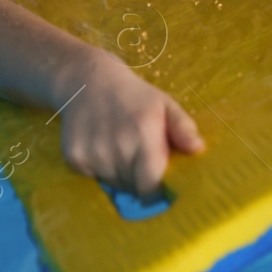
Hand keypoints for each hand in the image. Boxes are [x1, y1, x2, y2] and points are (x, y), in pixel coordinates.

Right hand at [53, 47, 204, 199]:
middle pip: (133, 188)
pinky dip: (100, 170)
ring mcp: (93, 153)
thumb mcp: (165, 104)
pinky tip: (102, 147)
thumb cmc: (134, 96)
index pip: (151, 186)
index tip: (159, 184)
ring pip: (113, 184)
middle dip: (140, 180)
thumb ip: (183, 127)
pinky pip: (93, 178)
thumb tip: (198, 149)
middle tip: (140, 159)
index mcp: (144, 133)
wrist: (88, 81)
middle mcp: (117, 146)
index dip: (157, 190)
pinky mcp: (73, 158)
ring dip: (120, 175)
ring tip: (120, 149)